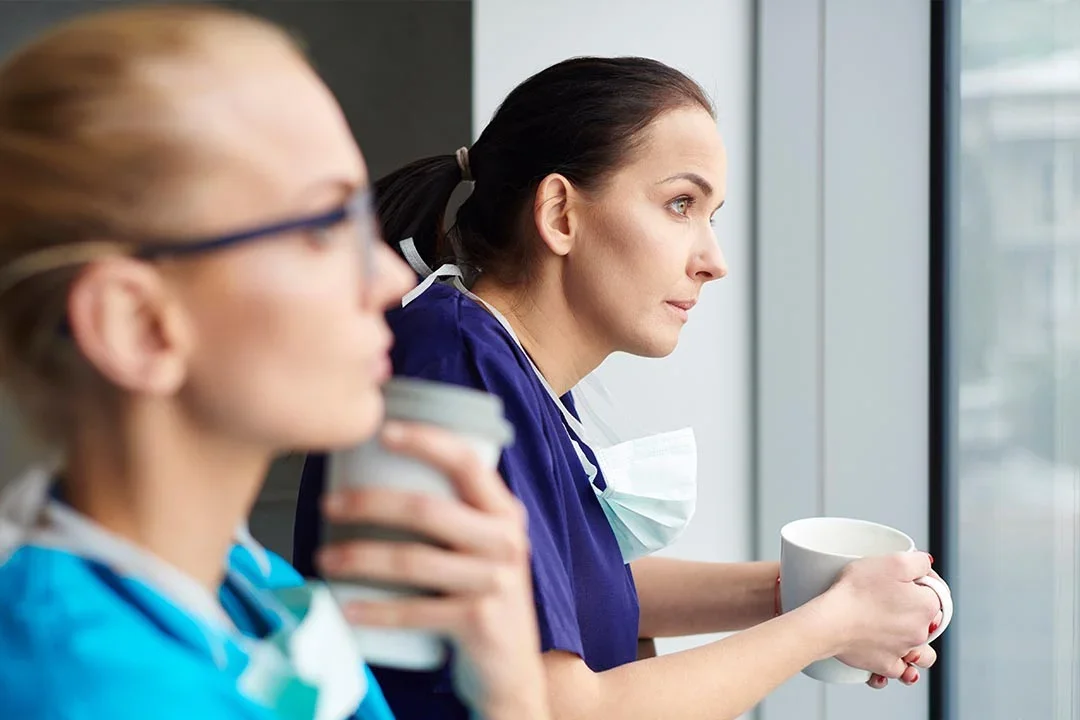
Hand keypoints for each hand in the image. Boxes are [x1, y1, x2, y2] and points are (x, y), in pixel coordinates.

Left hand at [316, 421, 548, 718]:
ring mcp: (494, 582)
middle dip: (370, 503)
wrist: (513, 667)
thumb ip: (454, 515)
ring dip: (359, 557)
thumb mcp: (483, 548)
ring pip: (413, 560)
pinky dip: (374, 610)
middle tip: (328, 504)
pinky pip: (414, 611)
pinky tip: (345, 606)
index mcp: (504, 512)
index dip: (425, 441)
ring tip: (324, 557)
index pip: (467, 461)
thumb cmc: (483, 596)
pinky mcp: (479, 621)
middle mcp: (505, 541)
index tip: (381, 431)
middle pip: (428, 509)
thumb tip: (378, 476)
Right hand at [822, 552, 941, 681]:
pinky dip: (896, 667)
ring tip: (901, 637)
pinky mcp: (884, 665)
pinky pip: (898, 671)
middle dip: (916, 611)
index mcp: (927, 606)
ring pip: (922, 653)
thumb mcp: (892, 561)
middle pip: (930, 621)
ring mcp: (903, 651)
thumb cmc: (856, 591)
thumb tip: (927, 565)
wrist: (829, 622)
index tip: (902, 578)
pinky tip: (888, 657)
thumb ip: (919, 561)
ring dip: (917, 648)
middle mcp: (921, 632)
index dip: (922, 581)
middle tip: (892, 599)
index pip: (938, 592)